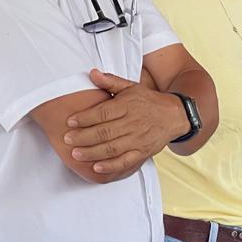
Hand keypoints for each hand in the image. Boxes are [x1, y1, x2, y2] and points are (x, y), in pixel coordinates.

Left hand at [63, 69, 187, 176]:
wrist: (174, 115)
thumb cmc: (148, 101)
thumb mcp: (131, 87)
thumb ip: (110, 82)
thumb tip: (92, 73)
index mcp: (127, 105)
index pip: (103, 112)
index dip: (85, 117)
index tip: (70, 121)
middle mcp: (132, 123)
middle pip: (105, 131)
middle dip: (84, 137)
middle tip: (67, 139)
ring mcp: (138, 139)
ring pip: (112, 148)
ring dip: (92, 152)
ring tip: (76, 154)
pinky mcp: (142, 152)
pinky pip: (126, 161)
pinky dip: (111, 166)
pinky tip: (97, 167)